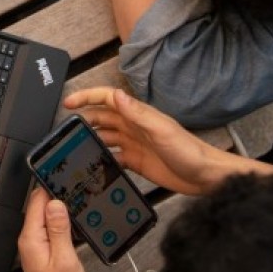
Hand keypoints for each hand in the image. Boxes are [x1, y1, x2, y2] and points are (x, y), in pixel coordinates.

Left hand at [18, 188, 91, 271]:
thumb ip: (59, 230)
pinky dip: (60, 224)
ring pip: (46, 218)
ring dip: (59, 211)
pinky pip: (49, 230)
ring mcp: (34, 247)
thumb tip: (55, 203)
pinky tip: (72, 225)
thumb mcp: (65, 259)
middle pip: (40, 207)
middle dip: (57, 197)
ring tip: (77, 205)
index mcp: (31, 238)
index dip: (51, 186)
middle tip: (76, 189)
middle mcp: (29, 240)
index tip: (65, 177)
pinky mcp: (41, 253)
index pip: (36, 201)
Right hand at [64, 87, 235, 194]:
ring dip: (91, 139)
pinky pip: (113, 157)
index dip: (87, 97)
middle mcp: (134, 127)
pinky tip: (94, 165)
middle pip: (102, 117)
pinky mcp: (136, 162)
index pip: (107, 99)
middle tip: (66, 128)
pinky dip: (102, 159)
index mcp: (138, 115)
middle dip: (83, 119)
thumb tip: (116, 95)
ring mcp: (134, 144)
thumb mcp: (161, 130)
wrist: (206, 177)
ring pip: (105, 137)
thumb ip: (137, 112)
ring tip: (74, 146)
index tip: (69, 103)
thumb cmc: (190, 151)